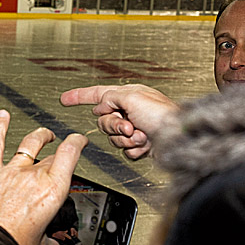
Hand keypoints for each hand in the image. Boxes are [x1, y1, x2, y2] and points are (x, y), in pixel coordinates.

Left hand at [0, 110, 87, 244]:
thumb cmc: (11, 244)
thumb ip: (48, 242)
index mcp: (52, 190)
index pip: (70, 154)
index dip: (77, 142)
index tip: (80, 140)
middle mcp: (33, 176)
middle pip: (50, 155)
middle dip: (58, 152)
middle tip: (62, 150)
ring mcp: (11, 172)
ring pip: (29, 143)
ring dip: (39, 136)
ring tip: (44, 134)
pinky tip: (1, 116)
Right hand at [60, 84, 179, 158]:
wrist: (178, 139)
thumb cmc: (163, 115)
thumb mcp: (132, 97)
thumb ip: (110, 97)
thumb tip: (100, 106)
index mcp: (128, 95)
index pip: (98, 94)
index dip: (80, 96)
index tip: (65, 98)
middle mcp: (131, 110)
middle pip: (104, 121)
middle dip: (114, 126)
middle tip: (129, 126)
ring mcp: (135, 128)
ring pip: (113, 138)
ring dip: (126, 139)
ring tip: (142, 135)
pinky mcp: (139, 145)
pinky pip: (124, 150)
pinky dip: (134, 149)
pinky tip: (146, 144)